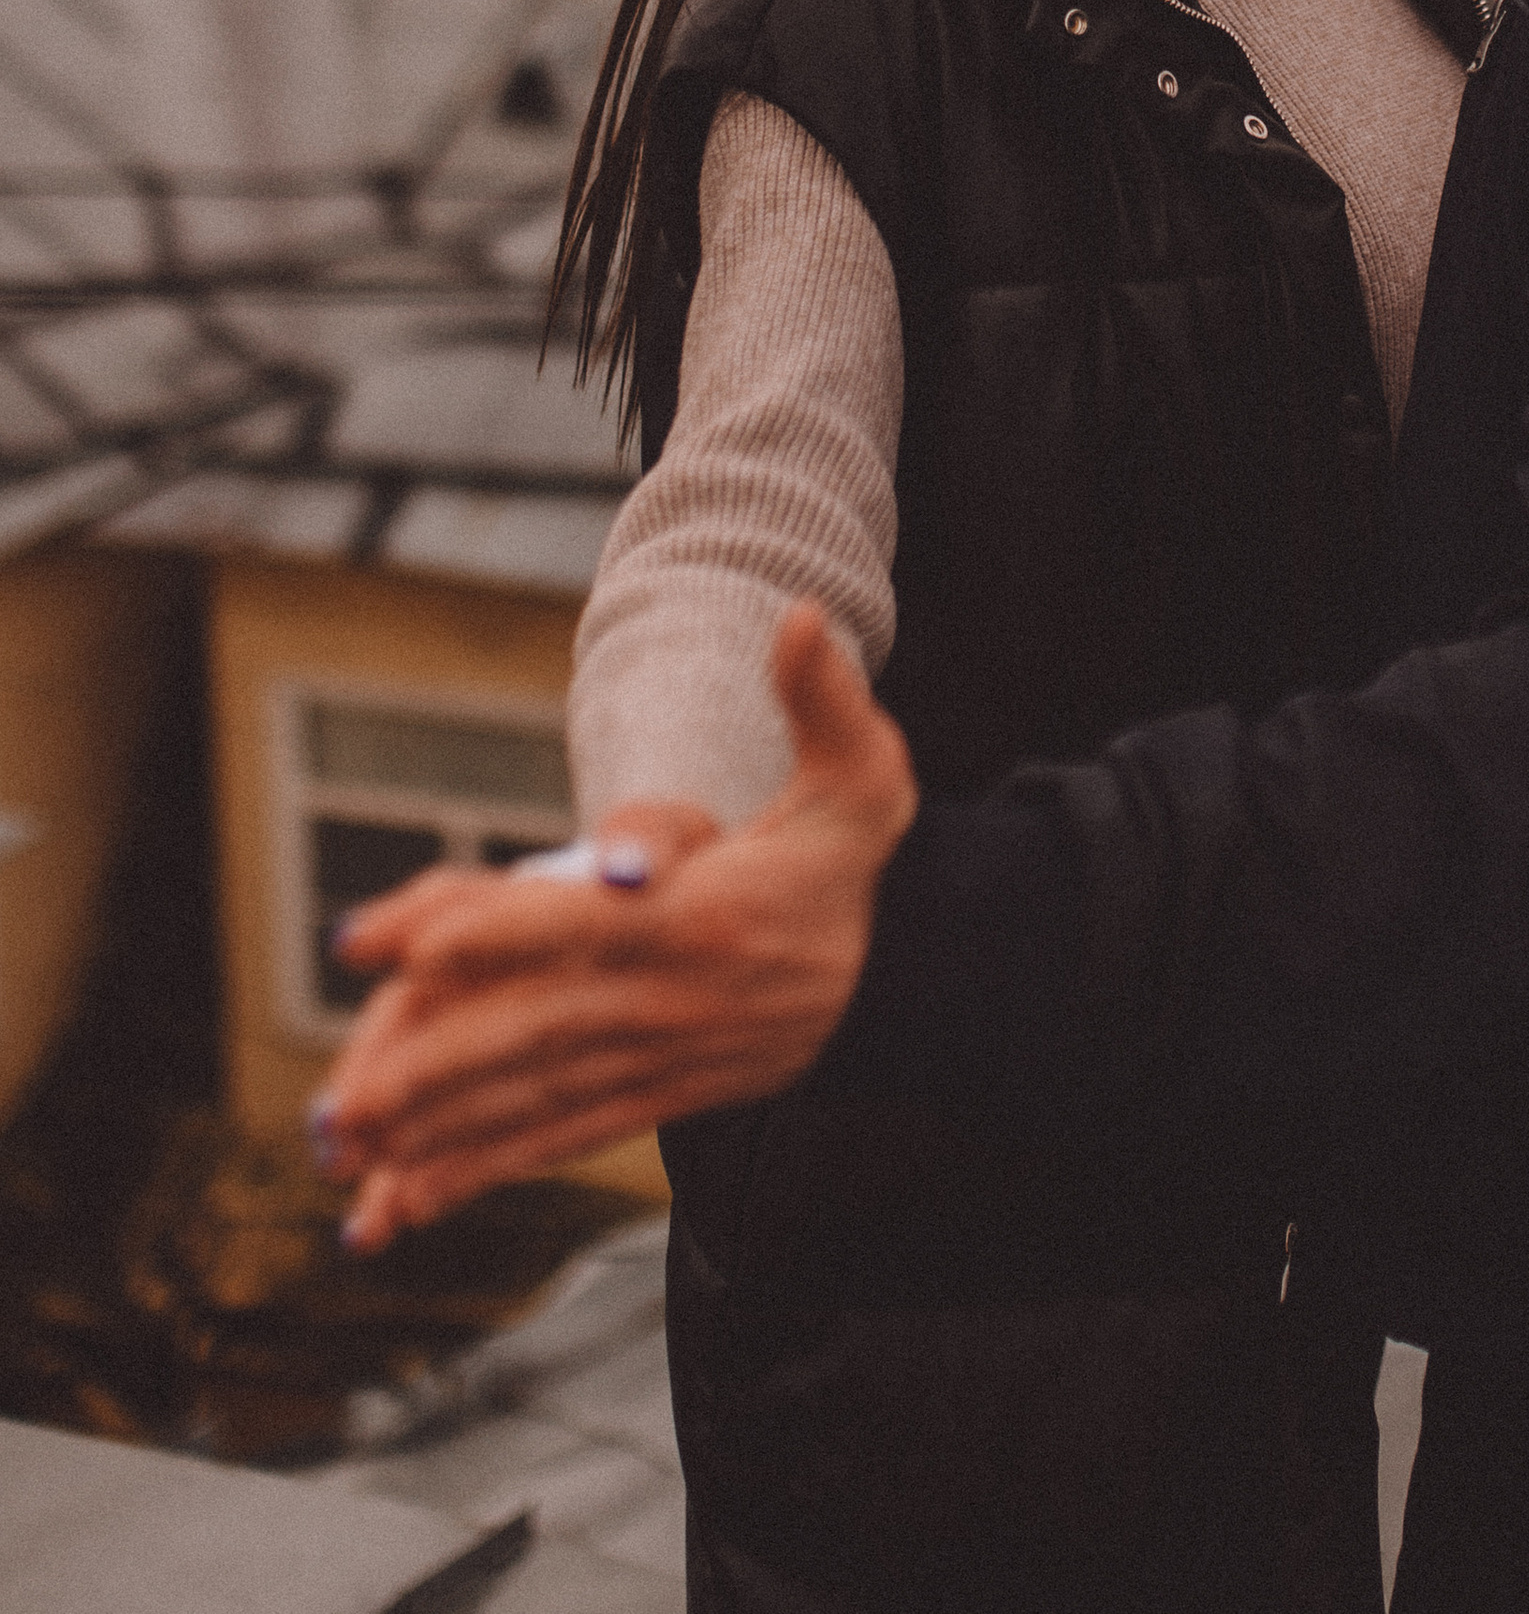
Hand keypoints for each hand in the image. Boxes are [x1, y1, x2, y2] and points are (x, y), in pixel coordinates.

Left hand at [316, 605, 916, 1247]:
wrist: (900, 985)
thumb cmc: (853, 866)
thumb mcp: (863, 774)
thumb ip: (825, 696)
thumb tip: (798, 618)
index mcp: (703, 918)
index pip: (585, 923)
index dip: (495, 931)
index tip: (408, 942)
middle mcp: (670, 999)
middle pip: (535, 1030)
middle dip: (432, 1063)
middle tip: (343, 1093)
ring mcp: (655, 1058)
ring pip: (531, 1095)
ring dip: (435, 1126)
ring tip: (347, 1141)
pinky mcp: (651, 1097)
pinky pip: (555, 1134)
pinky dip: (481, 1166)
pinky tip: (409, 1195)